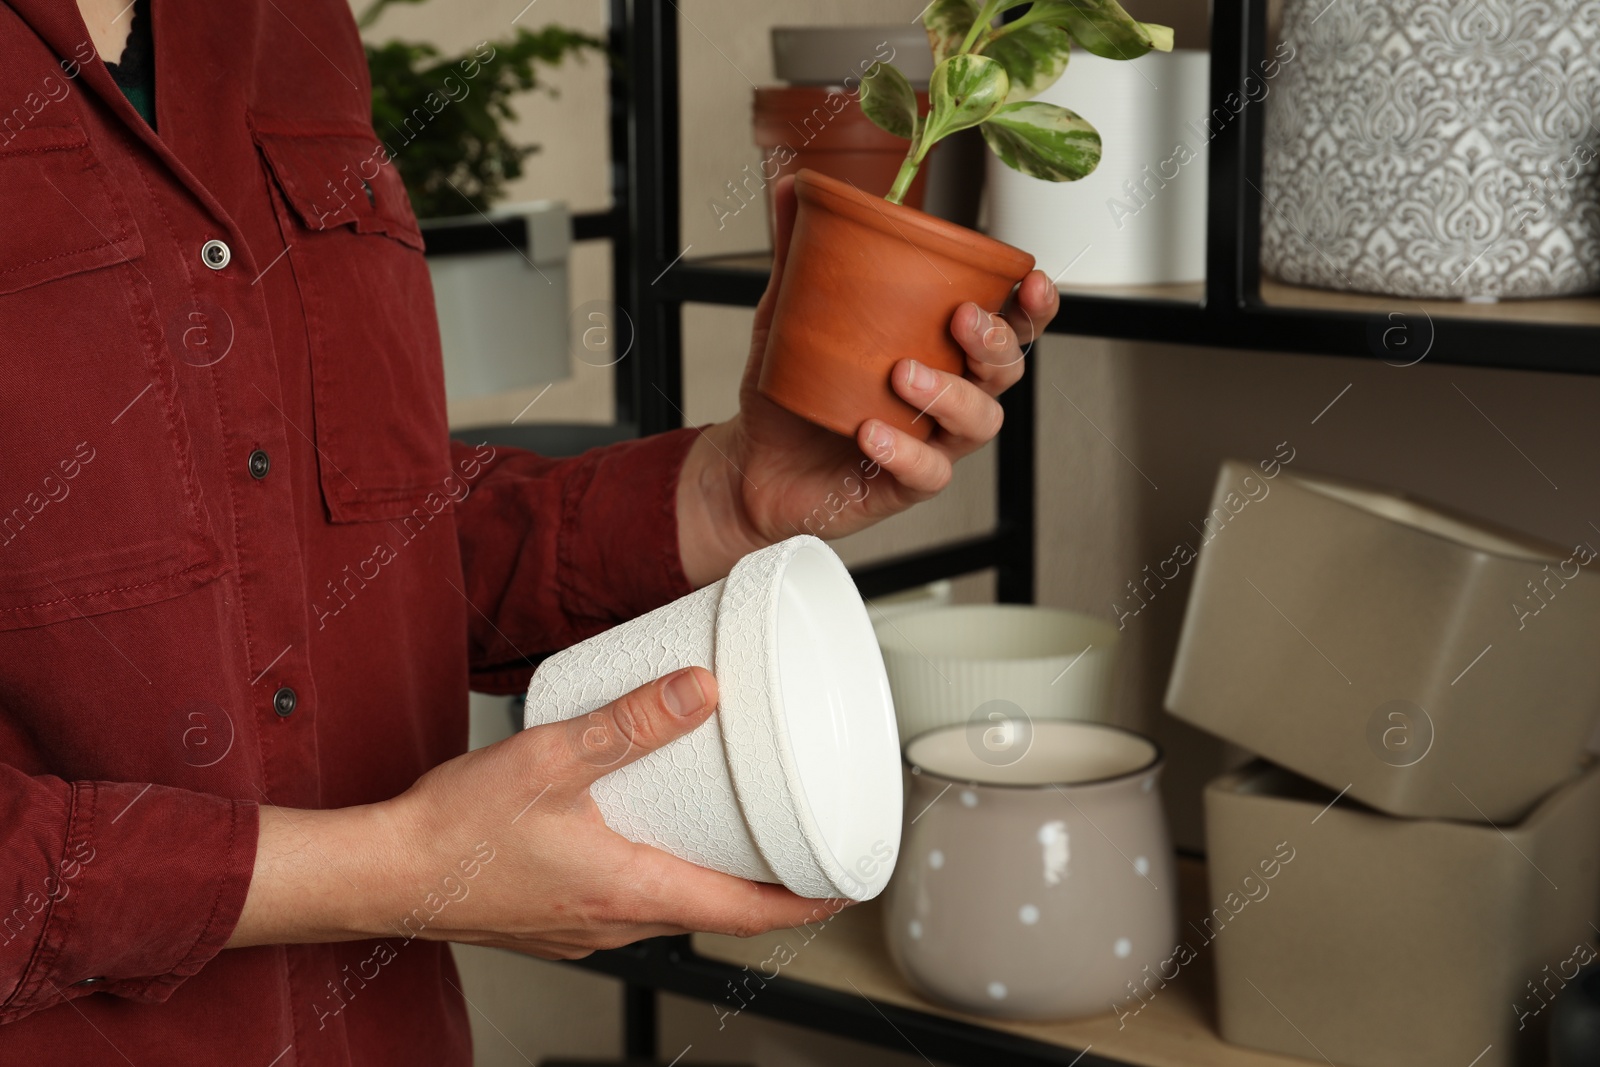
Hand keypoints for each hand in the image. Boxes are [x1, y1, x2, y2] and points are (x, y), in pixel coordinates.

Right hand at [227, 667, 836, 956]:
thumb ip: (629, 723)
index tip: (843, 884)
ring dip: (706, 878)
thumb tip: (699, 691)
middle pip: (713, 912)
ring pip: (668, 907)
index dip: (804, 900)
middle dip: (762, 885)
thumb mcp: (551, 758)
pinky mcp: (555, 919)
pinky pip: (626, 903)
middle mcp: (613, 921)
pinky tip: (642, 835)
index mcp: (628, 889)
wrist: (382, 873)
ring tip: (729, 830)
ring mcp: (583, 927)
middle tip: (795, 842)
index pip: (744, 913)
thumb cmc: (453, 832)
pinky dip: (655, 875)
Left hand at [677, 175, 1059, 585]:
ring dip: (950, 394)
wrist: (754, 462)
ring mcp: (932, 442)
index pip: (1009, 325)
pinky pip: (926, 473)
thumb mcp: (792, 314)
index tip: (1031, 280)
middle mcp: (950, 395)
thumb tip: (794, 185)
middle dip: (996, 341)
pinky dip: (904, 451)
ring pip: (979, 422)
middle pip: (1007, 370)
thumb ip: (802, 253)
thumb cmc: (796, 388)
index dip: (1033, 306)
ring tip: (903, 373)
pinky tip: (872, 431)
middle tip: (960, 319)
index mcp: (943, 349)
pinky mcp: (903, 486)